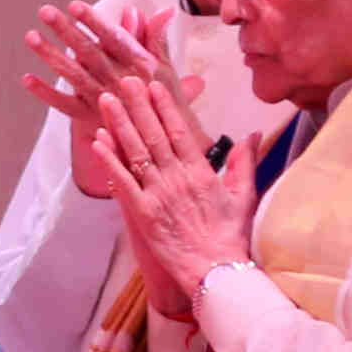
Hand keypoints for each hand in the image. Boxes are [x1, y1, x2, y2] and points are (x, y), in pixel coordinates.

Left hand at [21, 1, 198, 199]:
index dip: (94, 22)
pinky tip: (26, 78)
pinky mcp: (90, 119)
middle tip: (45, 11)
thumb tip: (157, 10)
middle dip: (67, 31)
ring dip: (51, 56)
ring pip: (73, 75)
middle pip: (89, 53)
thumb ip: (156, 40)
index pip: (113, 39)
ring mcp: (103, 101)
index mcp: (139, 66)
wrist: (165, 149)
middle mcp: (119, 82)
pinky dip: (45, 93)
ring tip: (31, 36)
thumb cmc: (165, 105)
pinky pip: (64, 105)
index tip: (75, 5)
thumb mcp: (166, 71)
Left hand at [92, 69, 245, 311]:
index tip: (153, 84)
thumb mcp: (244, 195)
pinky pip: (123, 182)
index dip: (164, 106)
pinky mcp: (143, 213)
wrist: (216, 272)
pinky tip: (98, 140)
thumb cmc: (230, 237)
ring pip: (136, 152)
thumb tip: (253, 132)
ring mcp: (158, 194)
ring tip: (108, 99)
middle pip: (154, 134)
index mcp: (201, 171)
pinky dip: (110, 160)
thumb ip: (246, 161)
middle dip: (138, 105)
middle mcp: (177, 177)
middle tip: (125, 79)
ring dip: (120, 124)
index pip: (179, 130)